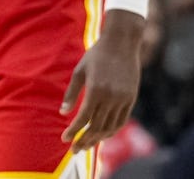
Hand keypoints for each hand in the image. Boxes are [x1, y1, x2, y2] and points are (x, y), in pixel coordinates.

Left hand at [60, 10, 143, 151]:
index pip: (83, 118)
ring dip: (97, 139)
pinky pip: (121, 121)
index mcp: (95, 89)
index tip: (65, 139)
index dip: (73, 131)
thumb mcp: (79, 70)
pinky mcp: (131, 98)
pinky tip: (102, 135)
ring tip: (86, 145)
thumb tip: (63, 113)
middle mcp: (110, 97)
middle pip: (96, 127)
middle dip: (84, 140)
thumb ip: (71, 93)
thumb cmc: (96, 55)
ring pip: (110, 127)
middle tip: (74, 150)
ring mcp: (123, 99)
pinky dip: (111, 131)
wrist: (122, 43)